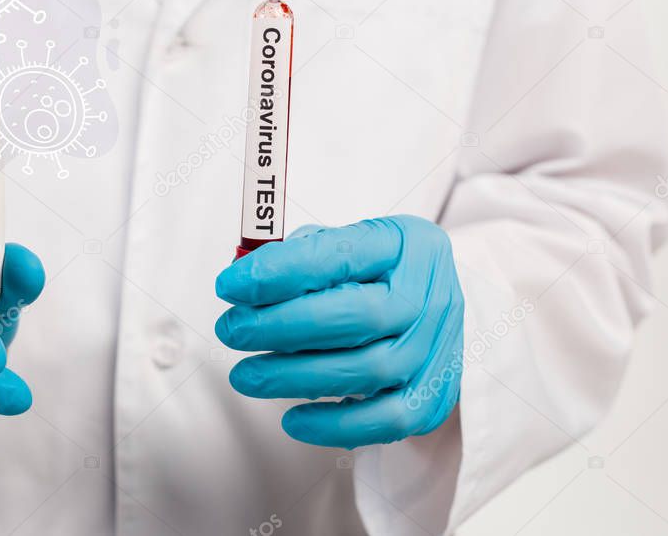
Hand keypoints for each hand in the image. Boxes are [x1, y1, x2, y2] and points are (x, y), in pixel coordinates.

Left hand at [215, 215, 463, 448]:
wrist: (435, 304)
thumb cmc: (378, 271)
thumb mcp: (346, 244)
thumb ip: (301, 256)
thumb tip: (245, 281)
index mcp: (403, 244)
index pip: (339, 256)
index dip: (279, 272)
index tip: (230, 285)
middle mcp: (428, 294)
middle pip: (356, 317)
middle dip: (281, 327)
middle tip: (232, 330)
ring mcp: (437, 347)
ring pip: (367, 370)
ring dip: (294, 377)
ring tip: (247, 375)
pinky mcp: (434, 394)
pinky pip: (388, 420)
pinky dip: (335, 424)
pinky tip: (293, 419)